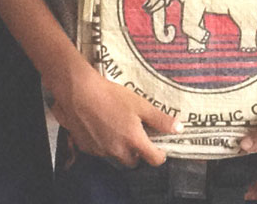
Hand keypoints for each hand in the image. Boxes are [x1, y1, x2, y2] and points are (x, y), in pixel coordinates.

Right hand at [46, 61, 172, 167]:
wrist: (79, 94)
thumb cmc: (111, 97)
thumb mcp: (141, 105)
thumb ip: (160, 119)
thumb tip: (178, 128)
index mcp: (133, 141)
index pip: (153, 160)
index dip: (160, 155)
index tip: (160, 148)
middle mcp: (117, 150)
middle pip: (133, 162)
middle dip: (138, 153)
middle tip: (139, 136)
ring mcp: (100, 151)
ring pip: (116, 157)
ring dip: (121, 149)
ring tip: (120, 129)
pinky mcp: (86, 148)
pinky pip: (101, 151)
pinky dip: (105, 145)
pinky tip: (104, 128)